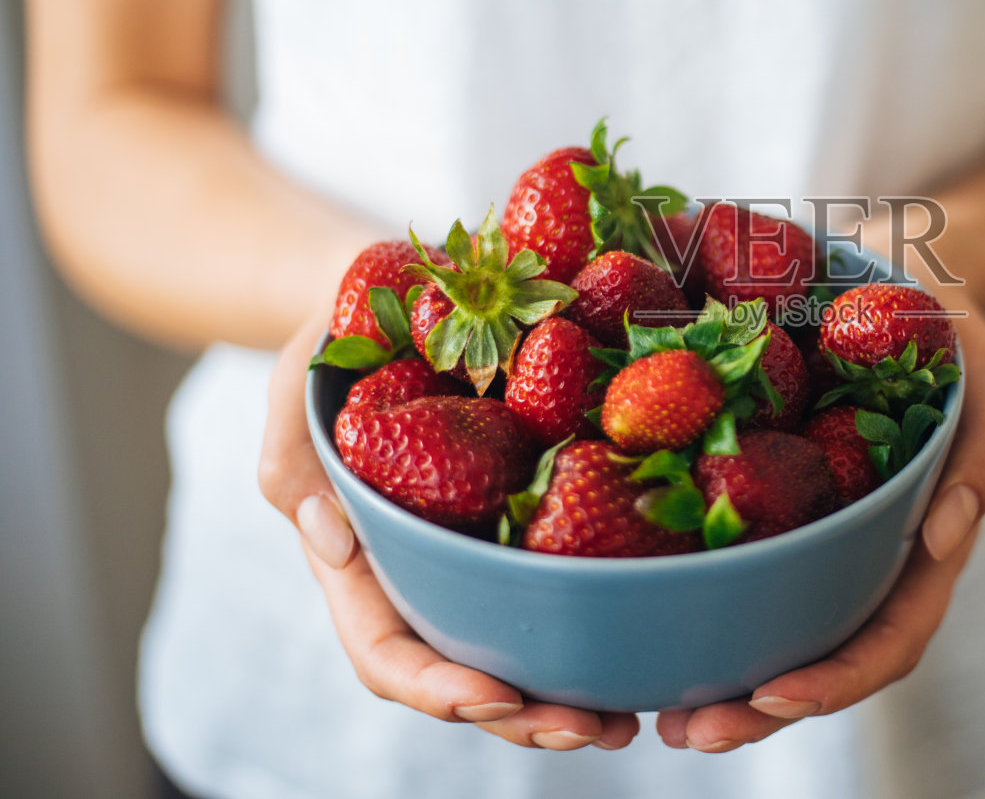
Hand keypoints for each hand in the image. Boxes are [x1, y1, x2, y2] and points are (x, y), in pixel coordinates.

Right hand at [258, 308, 640, 750]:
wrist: (399, 291)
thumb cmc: (337, 343)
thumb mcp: (298, 384)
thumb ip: (291, 456)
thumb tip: (333, 541)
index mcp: (364, 560)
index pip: (387, 651)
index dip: (436, 686)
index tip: (494, 696)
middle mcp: (427, 571)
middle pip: (466, 673)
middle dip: (524, 716)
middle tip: (592, 728)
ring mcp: (482, 549)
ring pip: (523, 645)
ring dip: (572, 693)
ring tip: (631, 718)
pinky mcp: (534, 514)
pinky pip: (571, 571)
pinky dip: (608, 612)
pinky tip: (659, 632)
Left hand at [657, 288, 984, 750]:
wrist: (887, 287)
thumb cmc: (943, 336)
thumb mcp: (984, 374)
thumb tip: (947, 536)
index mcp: (921, 548)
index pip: (890, 636)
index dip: (838, 679)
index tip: (775, 694)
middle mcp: (862, 560)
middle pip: (818, 659)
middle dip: (757, 711)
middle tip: (687, 732)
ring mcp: (811, 539)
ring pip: (768, 630)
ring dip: (716, 680)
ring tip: (650, 713)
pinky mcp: (762, 508)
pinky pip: (725, 560)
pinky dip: (686, 597)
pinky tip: (627, 609)